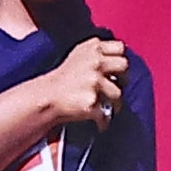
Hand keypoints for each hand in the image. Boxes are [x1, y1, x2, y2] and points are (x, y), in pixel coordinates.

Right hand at [10, 38, 125, 137]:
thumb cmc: (62, 78)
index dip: (120, 60)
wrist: (46, 97)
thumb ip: (97, 52)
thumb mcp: (79, 55)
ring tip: (107, 107)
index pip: (120, 48)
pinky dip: (103, 120)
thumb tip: (117, 58)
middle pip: (124, 66)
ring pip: (118, 93)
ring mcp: (94, 81)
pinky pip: (106, 114)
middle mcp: (95, 62)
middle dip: (123, 78)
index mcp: (92, 48)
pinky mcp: (91, 101)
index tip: (117, 69)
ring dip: (115, 103)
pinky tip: (99, 122)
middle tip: (116, 86)